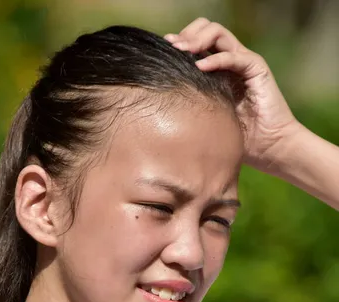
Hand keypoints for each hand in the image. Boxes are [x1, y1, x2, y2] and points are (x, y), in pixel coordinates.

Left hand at [165, 18, 299, 173]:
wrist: (269, 147)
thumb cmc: (238, 139)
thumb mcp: (207, 118)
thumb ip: (191, 105)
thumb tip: (159, 106)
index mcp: (219, 69)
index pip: (197, 41)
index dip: (180, 41)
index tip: (162, 50)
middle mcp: (231, 60)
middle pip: (206, 29)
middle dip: (187, 34)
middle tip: (172, 47)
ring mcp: (244, 62)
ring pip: (218, 33)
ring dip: (197, 39)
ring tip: (182, 52)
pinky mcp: (256, 68)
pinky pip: (233, 55)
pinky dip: (215, 58)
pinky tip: (200, 67)